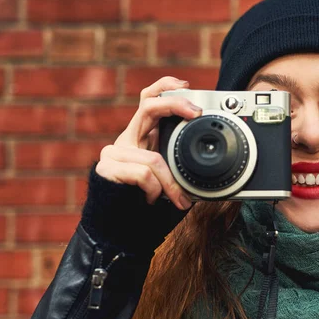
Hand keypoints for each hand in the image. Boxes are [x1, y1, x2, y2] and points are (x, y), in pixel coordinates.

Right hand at [96, 76, 201, 209]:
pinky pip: (144, 175)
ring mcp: (114, 153)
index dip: (165, 87)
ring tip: (177, 201)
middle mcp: (127, 140)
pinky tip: (149, 201)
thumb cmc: (147, 208)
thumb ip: (180, 167)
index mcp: (142, 138)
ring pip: (154, 158)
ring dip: (171, 184)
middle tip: (196, 112)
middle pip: (148, 106)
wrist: (118, 232)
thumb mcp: (170, 181)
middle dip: (176, 105)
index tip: (187, 86)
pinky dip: (155, 192)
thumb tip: (212, 165)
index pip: (149, 100)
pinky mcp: (106, 169)